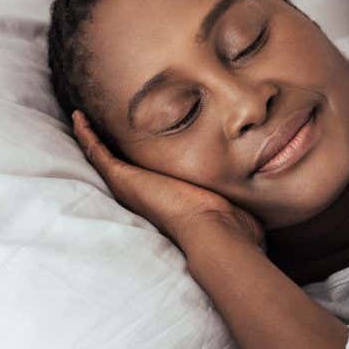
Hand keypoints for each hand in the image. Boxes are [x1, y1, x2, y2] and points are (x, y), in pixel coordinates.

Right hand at [71, 110, 265, 253]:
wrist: (215, 232)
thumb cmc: (229, 224)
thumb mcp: (234, 199)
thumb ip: (243, 196)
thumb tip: (271, 208)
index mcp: (165, 196)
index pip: (146, 172)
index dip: (136, 155)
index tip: (130, 137)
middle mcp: (143, 191)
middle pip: (118, 164)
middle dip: (107, 142)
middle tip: (95, 122)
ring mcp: (129, 184)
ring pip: (102, 156)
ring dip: (91, 136)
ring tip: (80, 116)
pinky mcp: (122, 178)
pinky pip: (96, 152)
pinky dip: (85, 134)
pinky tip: (77, 116)